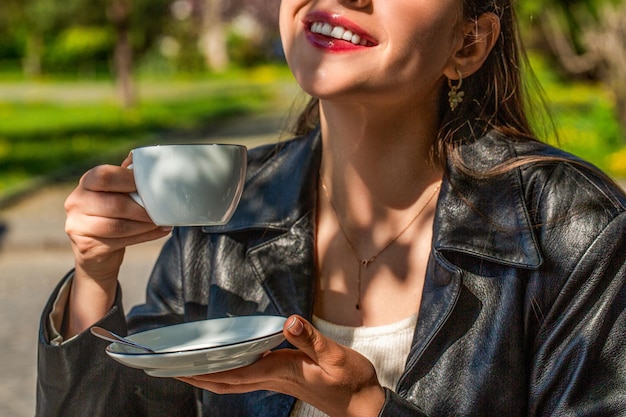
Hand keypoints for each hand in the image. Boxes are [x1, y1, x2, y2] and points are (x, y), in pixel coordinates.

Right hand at [63, 154, 171, 335]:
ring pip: (117, 225)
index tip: (151, 183)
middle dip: (143, 207)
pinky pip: (119, 242)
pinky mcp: (86, 248)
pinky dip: (144, 236)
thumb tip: (154, 155)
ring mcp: (76, 227)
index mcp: (86, 183)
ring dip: (146, 223)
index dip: (129, 179)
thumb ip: (132, 176)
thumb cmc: (116, 217)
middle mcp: (75, 203)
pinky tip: (161, 231)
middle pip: (112, 204)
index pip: (105, 175)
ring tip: (166, 220)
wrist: (96, 253)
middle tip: (165, 209)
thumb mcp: (120, 194)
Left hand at [178, 315, 385, 416]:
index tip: (182, 367)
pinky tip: (231, 364)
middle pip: (228, 382)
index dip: (207, 370)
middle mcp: (275, 379)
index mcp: (281, 372)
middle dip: (200, 376)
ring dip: (213, 376)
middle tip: (174, 369)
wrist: (363, 407)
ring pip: (237, 382)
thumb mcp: (335, 357)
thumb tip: (288, 321)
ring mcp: (280, 382)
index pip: (235, 372)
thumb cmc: (352, 383)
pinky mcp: (287, 381)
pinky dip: (233, 373)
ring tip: (192, 368)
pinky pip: (250, 378)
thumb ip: (311, 340)